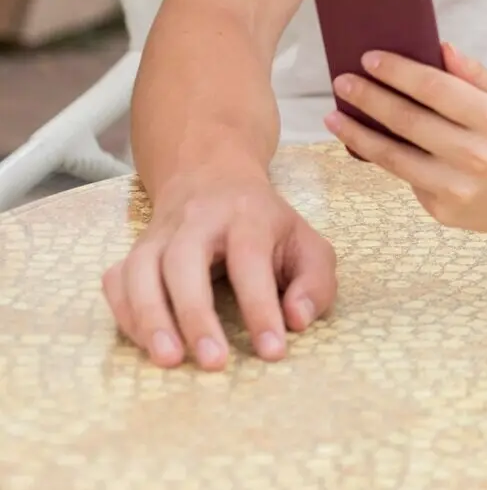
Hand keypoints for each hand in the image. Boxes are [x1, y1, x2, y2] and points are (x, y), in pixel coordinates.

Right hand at [101, 165, 335, 370]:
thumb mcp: (307, 243)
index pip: (250, 260)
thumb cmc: (266, 225)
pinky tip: (146, 343)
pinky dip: (125, 315)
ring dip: (150, 319)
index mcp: (247, 214)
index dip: (260, 308)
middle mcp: (197, 220)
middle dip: (196, 315)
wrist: (214, 178)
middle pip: (184, 261)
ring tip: (169, 360)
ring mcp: (159, 235)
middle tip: (214, 362)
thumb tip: (297, 320)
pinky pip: (117, 282)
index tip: (272, 352)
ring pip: (140, 271)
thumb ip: (315, 282)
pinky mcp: (133, 251)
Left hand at [324, 44, 486, 232]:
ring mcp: (458, 188)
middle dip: (369, 98)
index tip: (369, 58)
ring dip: (359, 135)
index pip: (434, 88)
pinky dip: (385, 159)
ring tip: (335, 117)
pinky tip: (367, 143)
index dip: (397, 72)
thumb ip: (473, 75)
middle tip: (342, 82)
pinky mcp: (444, 212)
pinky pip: (407, 180)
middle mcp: (475, 155)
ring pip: (395, 157)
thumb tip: (438, 48)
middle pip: (407, 121)